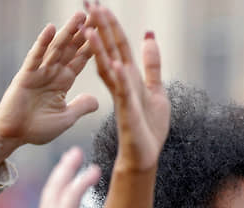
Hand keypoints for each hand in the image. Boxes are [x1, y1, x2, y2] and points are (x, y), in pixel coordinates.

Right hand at [0, 12, 97, 146]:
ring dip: (68, 31)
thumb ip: (81, 106)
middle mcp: (52, 73)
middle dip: (83, 32)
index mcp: (63, 82)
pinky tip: (51, 28)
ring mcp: (39, 72)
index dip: (92, 46)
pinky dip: (43, 43)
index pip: (81, 59)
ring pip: (56, 48)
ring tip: (79, 15)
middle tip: (95, 14)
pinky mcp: (26, 75)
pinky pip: (36, 56)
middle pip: (71, 48)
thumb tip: (97, 100)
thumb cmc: (37, 128)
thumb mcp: (66, 118)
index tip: (105, 32)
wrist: (13, 135)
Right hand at [34, 147, 99, 207]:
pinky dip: (82, 180)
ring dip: (70, 168)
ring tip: (80, 154)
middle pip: (51, 188)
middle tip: (71, 155)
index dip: (57, 188)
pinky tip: (94, 170)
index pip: (50, 204)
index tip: (64, 177)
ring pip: (60, 185)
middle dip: (61, 170)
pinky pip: (73, 193)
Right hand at [85, 4, 168, 173]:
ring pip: (109, 69)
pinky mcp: (128, 113)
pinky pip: (123, 93)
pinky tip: (117, 64)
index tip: (97, 4)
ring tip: (91, 28)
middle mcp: (121, 84)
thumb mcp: (155, 89)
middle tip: (88, 5)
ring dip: (101, 49)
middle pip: (109, 51)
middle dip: (100, 29)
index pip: (117, 45)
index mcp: (128, 77)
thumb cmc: (147, 126)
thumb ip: (151, 64)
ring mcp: (123, 98)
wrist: (144, 156)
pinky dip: (121, 79)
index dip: (109, 25)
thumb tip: (149, 36)